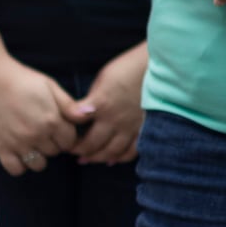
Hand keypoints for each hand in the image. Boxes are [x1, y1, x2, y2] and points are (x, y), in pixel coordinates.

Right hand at [0, 52, 82, 173]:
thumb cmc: (23, 81)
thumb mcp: (51, 87)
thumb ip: (69, 105)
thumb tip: (89, 115)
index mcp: (51, 120)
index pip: (70, 141)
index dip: (68, 135)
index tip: (61, 129)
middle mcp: (36, 135)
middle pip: (55, 152)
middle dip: (54, 143)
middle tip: (46, 132)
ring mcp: (18, 144)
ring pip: (38, 164)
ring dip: (39, 156)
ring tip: (34, 142)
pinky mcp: (1, 148)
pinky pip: (16, 169)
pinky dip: (20, 165)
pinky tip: (21, 152)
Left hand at [70, 44, 147, 165]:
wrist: (161, 67)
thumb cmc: (130, 67)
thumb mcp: (104, 78)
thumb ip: (93, 99)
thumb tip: (85, 113)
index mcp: (101, 105)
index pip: (76, 123)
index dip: (68, 129)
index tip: (65, 134)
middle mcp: (115, 120)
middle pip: (92, 144)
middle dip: (80, 150)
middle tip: (73, 152)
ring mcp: (131, 128)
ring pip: (111, 152)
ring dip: (97, 157)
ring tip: (88, 159)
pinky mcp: (145, 130)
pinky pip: (132, 150)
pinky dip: (121, 158)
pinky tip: (113, 159)